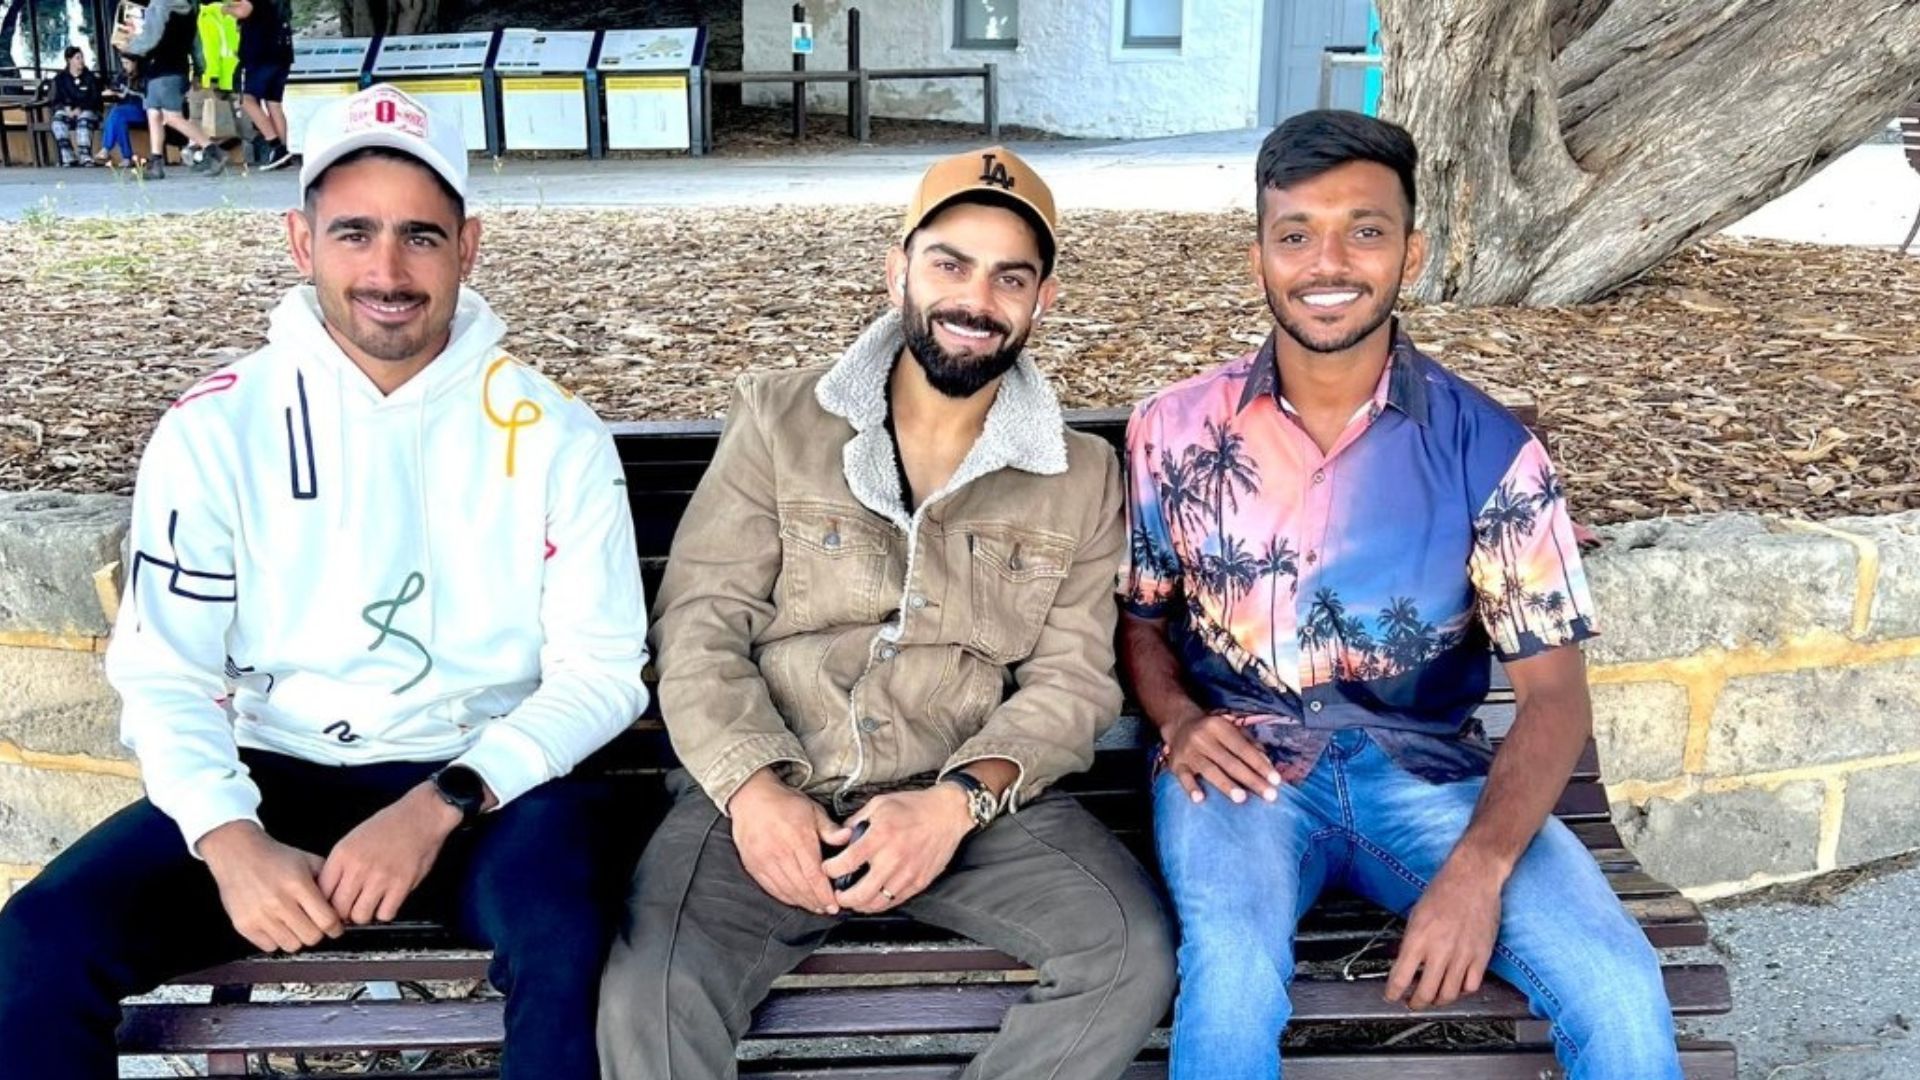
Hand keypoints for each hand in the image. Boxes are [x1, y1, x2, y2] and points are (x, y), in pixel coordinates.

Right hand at [198, 820, 342, 952]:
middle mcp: (278, 902)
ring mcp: (260, 916)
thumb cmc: (274, 857)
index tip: (335, 927)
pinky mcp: (244, 925)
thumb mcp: (308, 860)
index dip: (335, 927)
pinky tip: (278, 926)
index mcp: (297, 885)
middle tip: (315, 925)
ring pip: (292, 945)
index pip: (327, 920)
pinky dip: (277, 940)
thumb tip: (343, 903)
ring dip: (297, 938)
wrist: (238, 853)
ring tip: (295, 924)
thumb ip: (328, 880)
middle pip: (311, 937)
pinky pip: (270, 947)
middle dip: (318, 932)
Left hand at [318, 782, 461, 924]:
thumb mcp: (354, 838)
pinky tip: (387, 901)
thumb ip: (340, 865)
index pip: (322, 892)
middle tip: (351, 909)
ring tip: (370, 905)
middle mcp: (359, 867)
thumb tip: (331, 894)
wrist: (421, 815)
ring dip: (364, 914)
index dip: (325, 903)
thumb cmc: (389, 825)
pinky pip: (385, 914)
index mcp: (343, 854)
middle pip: (339, 909)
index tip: (333, 905)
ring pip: (361, 916)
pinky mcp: (402, 884)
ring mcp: (381, 877)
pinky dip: (385, 911)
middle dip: (344, 914)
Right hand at [728, 768, 847, 914]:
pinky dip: (785, 897)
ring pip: (786, 890)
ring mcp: (765, 861)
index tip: (834, 904)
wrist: (751, 798)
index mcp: (798, 838)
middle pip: (801, 886)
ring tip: (815, 906)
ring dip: (802, 902)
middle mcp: (780, 852)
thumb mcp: (812, 810)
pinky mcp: (754, 866)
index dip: (825, 894)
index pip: (814, 874)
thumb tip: (848, 838)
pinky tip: (796, 899)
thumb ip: (830, 828)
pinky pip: (771, 888)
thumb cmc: (783, 803)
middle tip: (828, 908)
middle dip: (816, 901)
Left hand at [824, 785, 971, 913]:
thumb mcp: (880, 804)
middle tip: (836, 894)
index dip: (830, 870)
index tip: (827, 869)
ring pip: (877, 903)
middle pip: (860, 893)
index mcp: (880, 837)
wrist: (947, 814)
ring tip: (853, 900)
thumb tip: (840, 835)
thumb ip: (857, 821)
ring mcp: (907, 874)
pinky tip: (873, 898)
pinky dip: (880, 904)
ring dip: (860, 905)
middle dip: (842, 898)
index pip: (846, 863)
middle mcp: (893, 859)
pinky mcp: (919, 882)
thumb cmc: (914, 806)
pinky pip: (895, 901)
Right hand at [1161, 707, 1280, 803]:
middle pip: (1230, 761)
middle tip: (1269, 795)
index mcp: (1219, 726)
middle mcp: (1203, 737)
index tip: (1276, 781)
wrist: (1179, 724)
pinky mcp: (1176, 764)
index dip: (1260, 764)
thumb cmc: (1212, 731)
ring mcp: (1188, 751)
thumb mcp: (1231, 730)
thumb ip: (1250, 744)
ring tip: (1242, 798)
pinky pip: (1183, 777)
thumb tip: (1268, 764)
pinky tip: (1199, 799)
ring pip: (1209, 770)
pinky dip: (1191, 788)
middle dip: (1251, 779)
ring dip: (1226, 784)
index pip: (1243, 748)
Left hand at [1385, 855, 1503, 1010]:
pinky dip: (1461, 992)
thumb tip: (1401, 963)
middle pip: (1426, 993)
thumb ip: (1410, 941)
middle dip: (1415, 1004)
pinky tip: (1455, 986)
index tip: (1390, 997)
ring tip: (1432, 998)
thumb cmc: (1443, 890)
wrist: (1473, 877)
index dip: (1393, 993)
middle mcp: (1440, 950)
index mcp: (1418, 938)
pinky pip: (1471, 986)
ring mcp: (1463, 955)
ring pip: (1449, 995)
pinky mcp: (1482, 955)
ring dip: (1437, 1001)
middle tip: (1411, 1003)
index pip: (1401, 977)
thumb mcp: (1416, 914)